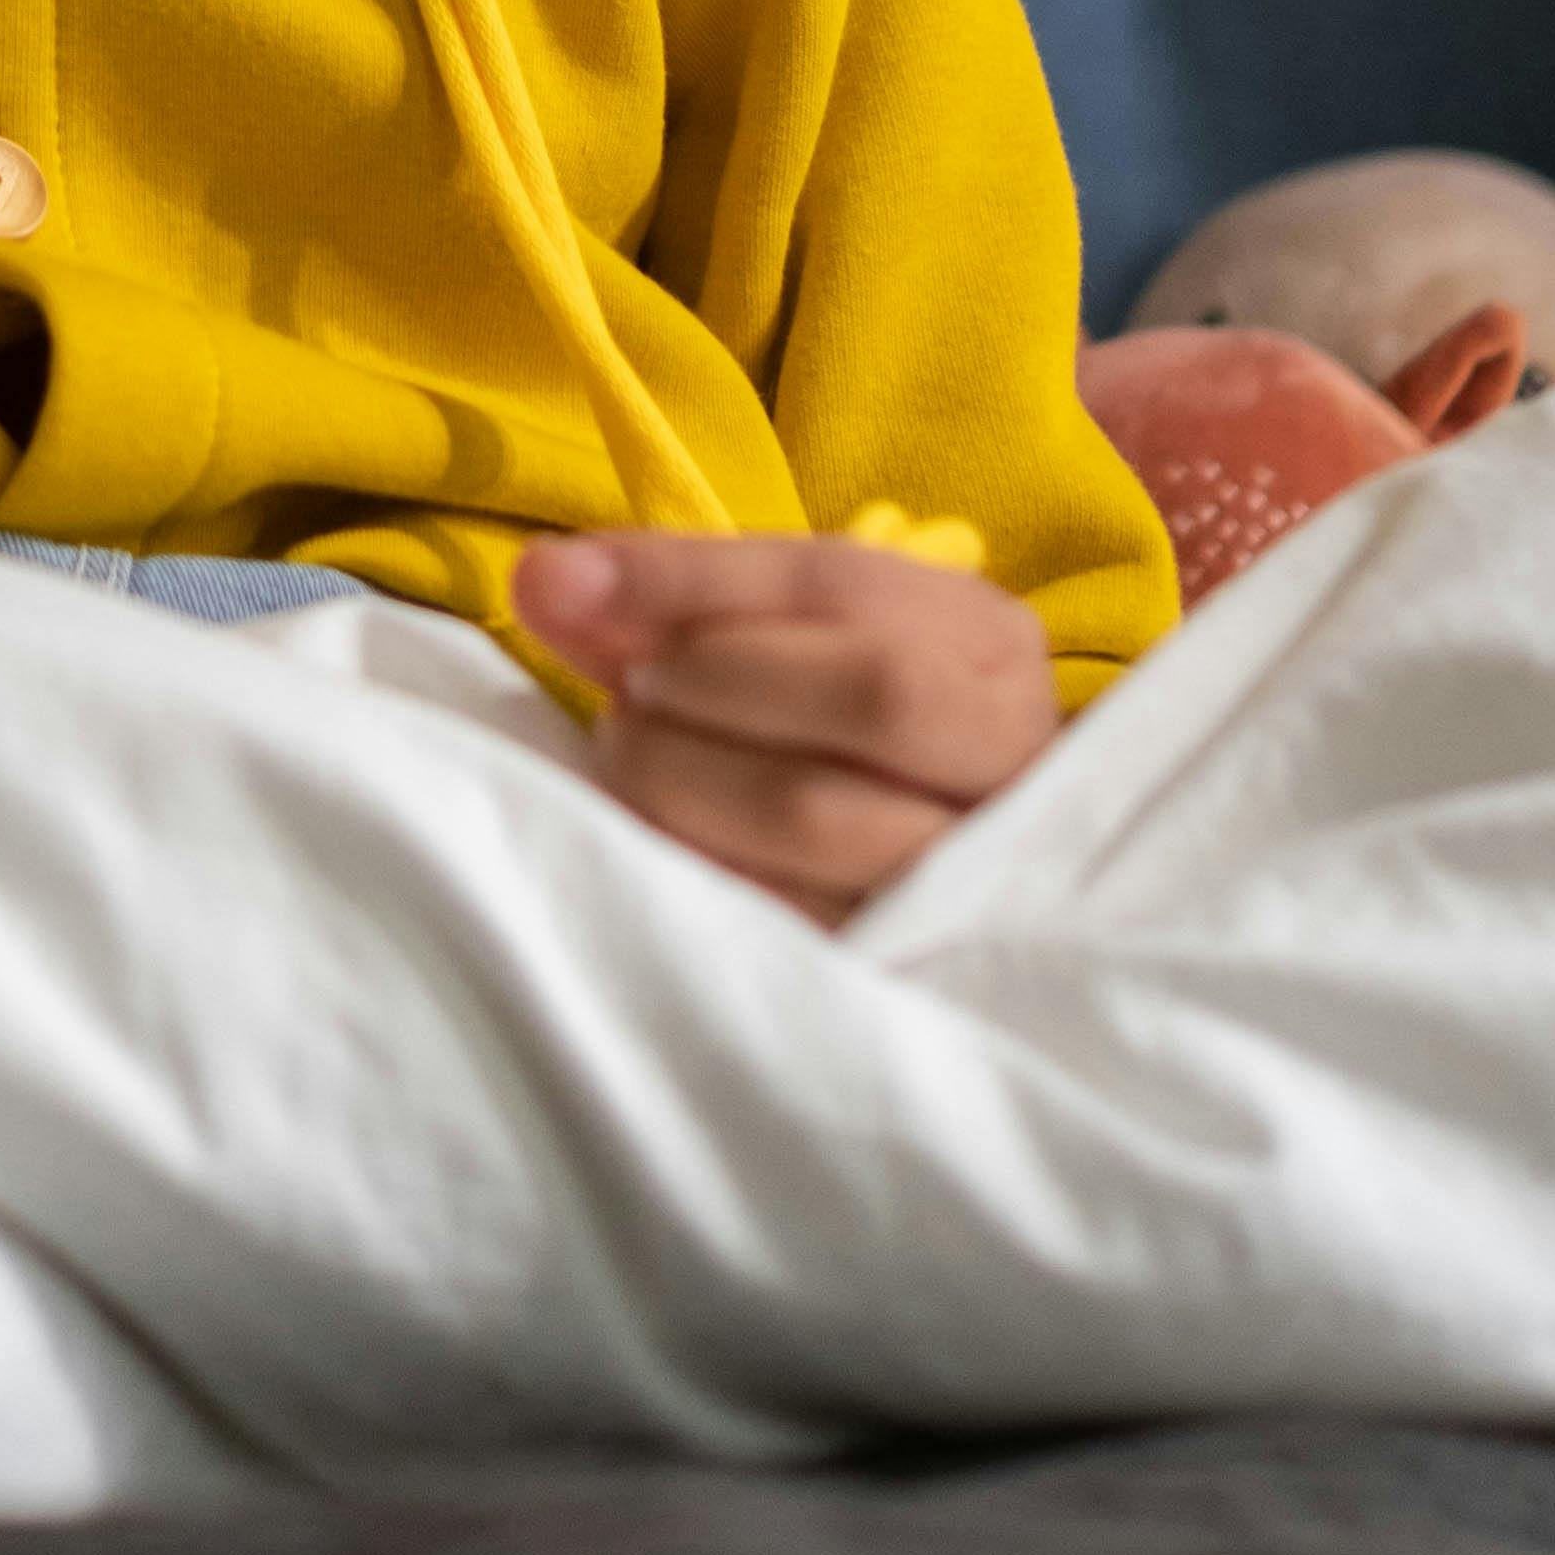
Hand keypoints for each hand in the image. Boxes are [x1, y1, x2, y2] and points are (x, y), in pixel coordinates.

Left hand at [513, 525, 1057, 923]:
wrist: (926, 876)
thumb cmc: (836, 732)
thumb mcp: (795, 639)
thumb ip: (680, 600)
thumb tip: (548, 579)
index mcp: (987, 651)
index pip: (842, 589)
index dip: (690, 580)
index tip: (567, 583)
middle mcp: (1007, 763)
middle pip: (868, 694)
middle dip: (710, 681)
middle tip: (629, 693)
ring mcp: (967, 882)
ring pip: (816, 815)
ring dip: (680, 775)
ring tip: (635, 761)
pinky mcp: (901, 974)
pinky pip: (781, 917)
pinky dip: (694, 866)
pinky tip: (661, 850)